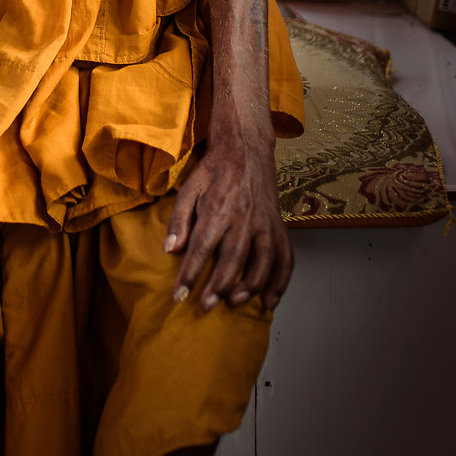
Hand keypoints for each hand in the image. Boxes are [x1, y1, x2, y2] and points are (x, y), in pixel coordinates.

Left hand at [163, 122, 293, 311]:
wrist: (246, 150)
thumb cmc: (214, 172)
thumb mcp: (189, 188)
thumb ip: (180, 220)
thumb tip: (170, 250)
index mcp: (218, 209)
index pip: (202, 247)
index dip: (190, 273)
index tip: (180, 294)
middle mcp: (244, 218)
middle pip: (233, 258)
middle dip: (219, 285)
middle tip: (205, 305)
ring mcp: (265, 223)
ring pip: (262, 260)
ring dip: (250, 285)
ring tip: (234, 302)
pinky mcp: (278, 226)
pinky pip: (285, 257)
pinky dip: (281, 280)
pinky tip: (270, 298)